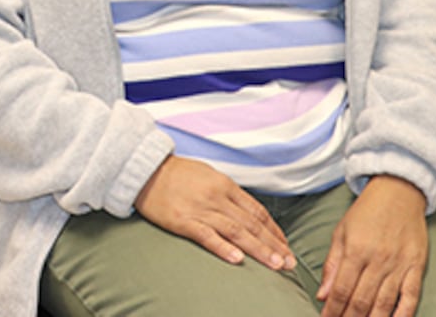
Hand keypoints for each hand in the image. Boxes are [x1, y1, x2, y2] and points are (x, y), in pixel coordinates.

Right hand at [135, 155, 294, 271]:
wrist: (146, 169)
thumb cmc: (177, 173)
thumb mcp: (209, 175)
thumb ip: (228, 193)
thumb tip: (248, 212)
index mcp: (225, 185)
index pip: (257, 211)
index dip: (274, 230)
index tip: (286, 246)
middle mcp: (217, 197)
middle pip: (252, 224)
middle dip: (273, 244)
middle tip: (289, 262)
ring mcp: (200, 209)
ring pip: (236, 232)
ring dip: (258, 249)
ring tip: (275, 265)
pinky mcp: (183, 221)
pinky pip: (206, 236)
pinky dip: (223, 248)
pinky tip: (237, 259)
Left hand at [317, 175, 428, 316]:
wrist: (399, 191)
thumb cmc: (366, 211)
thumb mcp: (341, 232)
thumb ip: (332, 265)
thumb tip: (322, 295)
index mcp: (356, 250)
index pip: (342, 290)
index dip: (333, 310)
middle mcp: (378, 260)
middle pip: (362, 301)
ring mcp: (399, 265)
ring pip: (384, 304)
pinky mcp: (416, 267)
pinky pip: (410, 297)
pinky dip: (402, 315)